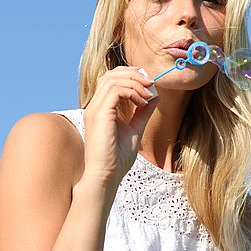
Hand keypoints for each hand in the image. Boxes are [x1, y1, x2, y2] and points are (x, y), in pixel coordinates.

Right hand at [82, 66, 158, 188]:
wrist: (106, 175)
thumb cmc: (117, 158)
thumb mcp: (135, 129)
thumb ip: (143, 111)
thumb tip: (155, 96)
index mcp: (101, 108)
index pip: (112, 79)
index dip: (131, 75)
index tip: (149, 84)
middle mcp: (95, 106)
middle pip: (111, 74)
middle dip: (134, 74)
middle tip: (151, 83)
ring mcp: (95, 109)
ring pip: (113, 79)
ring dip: (135, 82)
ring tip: (149, 94)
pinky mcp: (99, 115)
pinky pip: (115, 91)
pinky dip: (132, 91)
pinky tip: (143, 102)